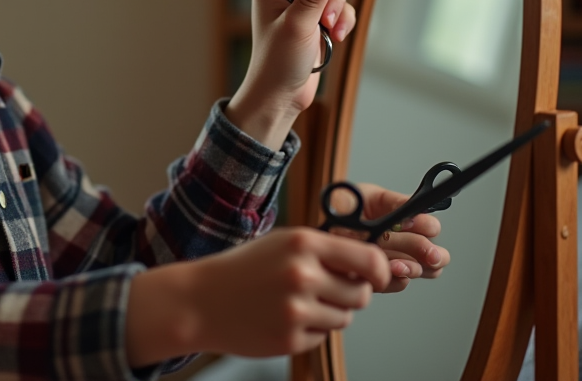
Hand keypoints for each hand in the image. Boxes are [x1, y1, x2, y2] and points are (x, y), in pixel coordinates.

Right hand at [125, 227, 390, 363]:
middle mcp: (303, 275)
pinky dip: (309, 330)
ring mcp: (297, 310)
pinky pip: (323, 336)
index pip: (369, 259)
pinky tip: (282, 317)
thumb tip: (371, 267)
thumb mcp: (283, 243)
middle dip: (350, 293)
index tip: (379, 275)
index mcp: (304, 244)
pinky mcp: (291, 339)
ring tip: (295, 302)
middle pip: (361, 294)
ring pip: (344, 317)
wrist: (201, 301)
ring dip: (329, 313)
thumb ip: (325, 250)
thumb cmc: (243, 268)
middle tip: (323, 288)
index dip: (381, 270)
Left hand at [225, 0, 356, 146]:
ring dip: (340, 13)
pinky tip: (336, 38)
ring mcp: (303, 3)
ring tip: (330, 33)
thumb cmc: (278, 61)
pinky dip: (344, 22)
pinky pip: (343, 9)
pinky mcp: (318, 18)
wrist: (282, 92)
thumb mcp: (296, 26)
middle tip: (325, 20)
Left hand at [328, 182, 449, 292]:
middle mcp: (405, 242)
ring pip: (422, 271)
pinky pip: (398, 283)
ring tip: (398, 265)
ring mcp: (396, 261)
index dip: (428, 226)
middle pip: (435, 253)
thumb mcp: (366, 196)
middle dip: (431, 253)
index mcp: (405, 219)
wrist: (318, 230)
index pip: (431, 227)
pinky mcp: (383, 277)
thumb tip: (413, 211)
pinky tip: (384, 272)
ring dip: (412, 268)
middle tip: (428, 256)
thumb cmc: (342, 208)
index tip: (419, 225)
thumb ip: (393, 202)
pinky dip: (394, 279)